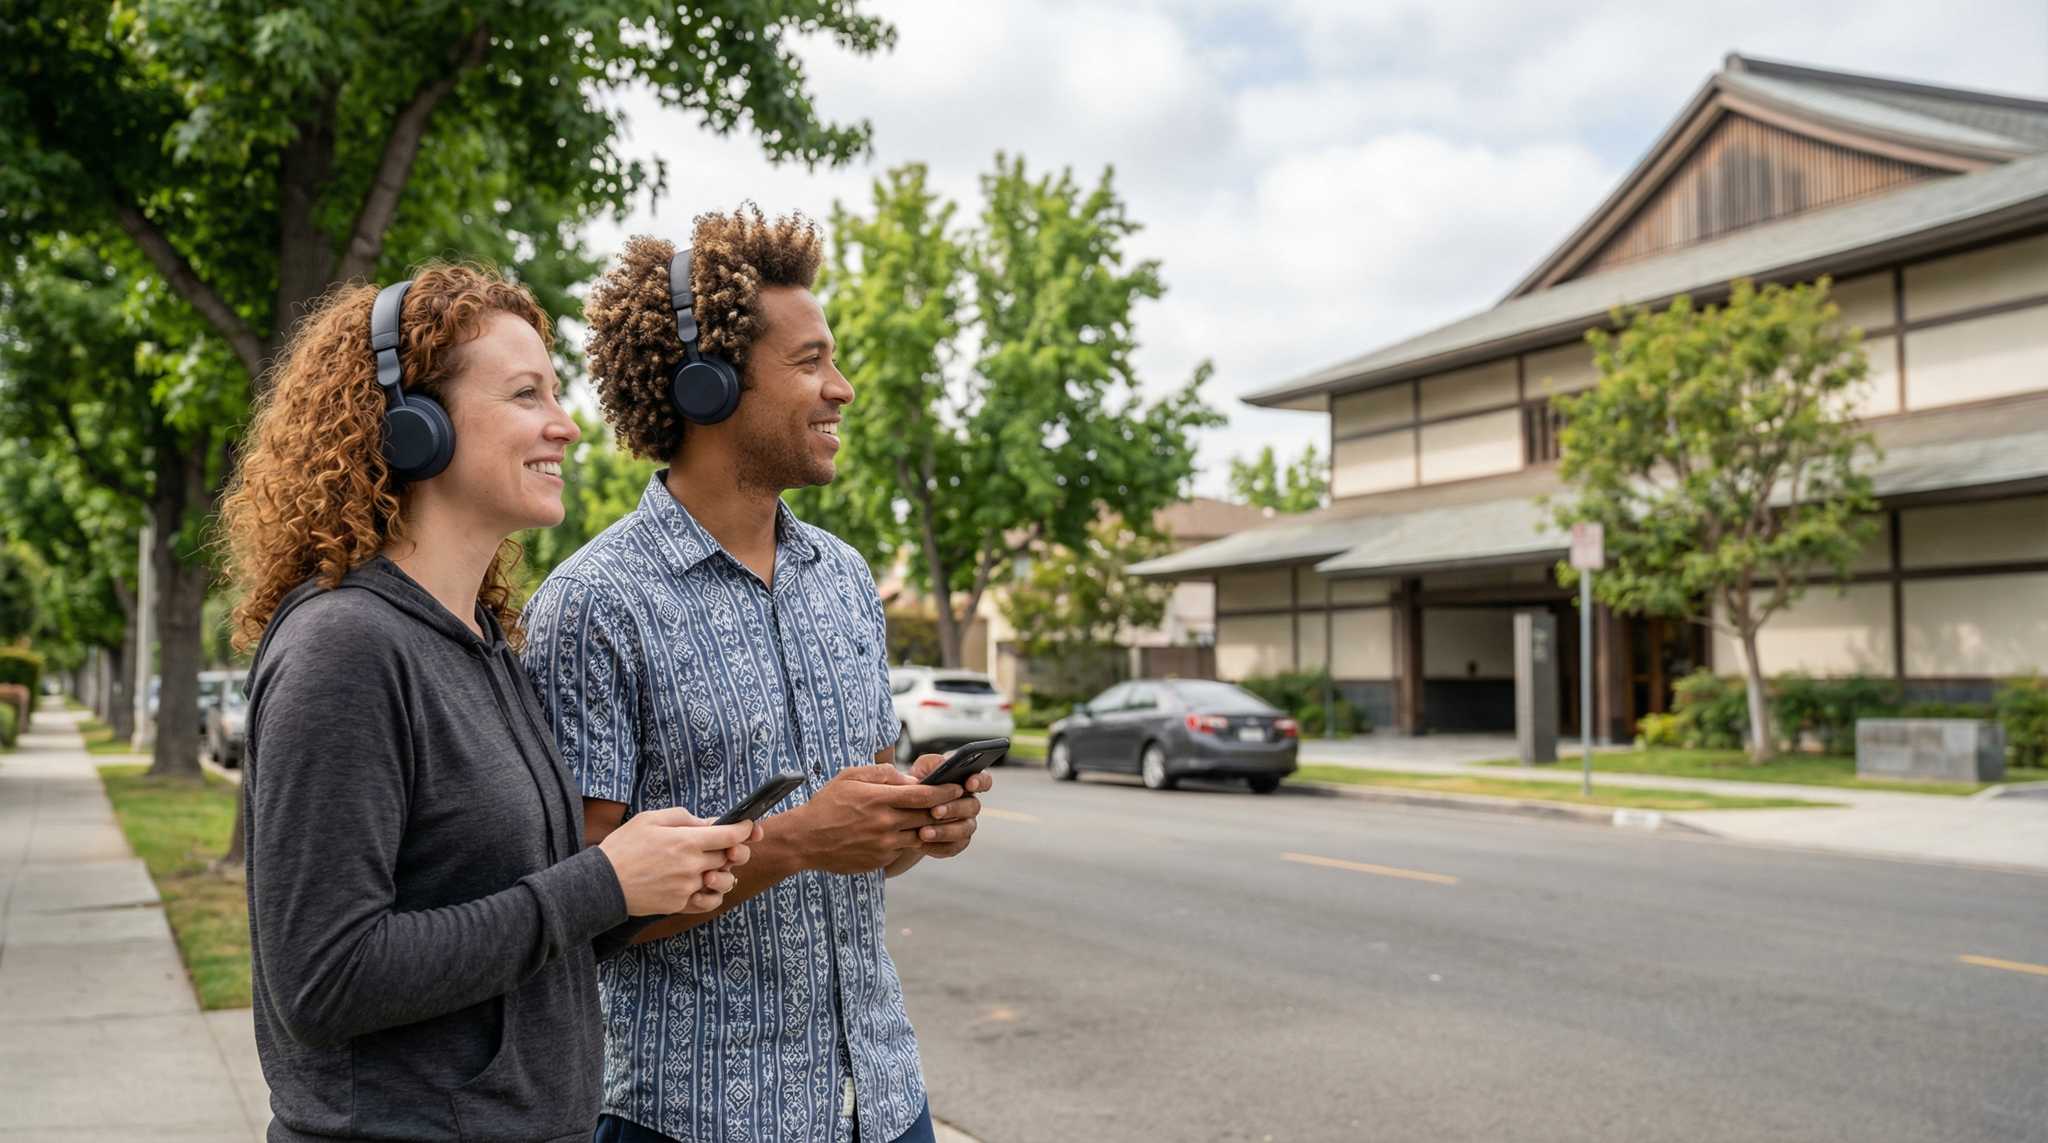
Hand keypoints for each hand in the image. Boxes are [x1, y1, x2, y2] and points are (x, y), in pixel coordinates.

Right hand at [599, 808, 760, 915]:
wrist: (601, 883)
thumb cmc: (623, 847)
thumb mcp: (649, 819)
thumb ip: (682, 818)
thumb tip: (706, 822)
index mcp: (686, 841)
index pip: (731, 835)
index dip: (745, 829)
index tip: (749, 825)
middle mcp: (691, 866)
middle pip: (729, 857)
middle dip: (732, 849)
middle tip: (725, 845)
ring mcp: (687, 887)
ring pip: (722, 880)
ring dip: (723, 872)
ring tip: (711, 867)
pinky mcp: (679, 904)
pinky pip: (709, 902)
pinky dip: (712, 894)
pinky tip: (704, 886)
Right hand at [778, 764, 960, 874]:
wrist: (805, 840)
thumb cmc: (827, 804)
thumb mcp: (850, 777)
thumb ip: (882, 773)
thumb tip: (911, 779)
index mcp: (879, 798)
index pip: (924, 795)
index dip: (945, 791)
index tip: (958, 787)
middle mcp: (885, 823)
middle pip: (927, 816)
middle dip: (945, 809)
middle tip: (959, 803)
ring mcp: (883, 845)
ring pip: (920, 836)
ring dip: (931, 828)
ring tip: (938, 819)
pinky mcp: (880, 860)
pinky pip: (904, 850)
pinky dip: (910, 841)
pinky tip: (911, 834)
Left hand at [907, 752, 992, 857]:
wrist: (901, 814)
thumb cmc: (915, 787)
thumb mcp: (919, 770)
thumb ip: (932, 763)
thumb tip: (942, 763)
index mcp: (965, 783)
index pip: (984, 780)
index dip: (980, 781)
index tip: (969, 783)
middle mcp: (969, 804)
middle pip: (972, 806)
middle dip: (953, 808)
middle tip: (934, 811)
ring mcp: (965, 825)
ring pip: (963, 829)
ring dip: (944, 831)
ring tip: (923, 832)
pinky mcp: (956, 843)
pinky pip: (952, 847)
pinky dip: (937, 846)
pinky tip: (921, 843)